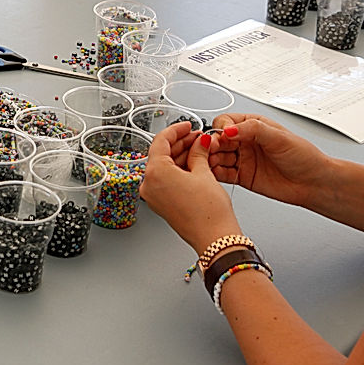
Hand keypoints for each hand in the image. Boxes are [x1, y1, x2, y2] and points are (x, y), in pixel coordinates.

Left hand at [141, 122, 241, 252]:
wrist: (215, 239)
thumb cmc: (209, 212)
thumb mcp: (204, 173)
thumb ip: (198, 152)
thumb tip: (199, 142)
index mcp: (154, 173)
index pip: (161, 141)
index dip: (176, 130)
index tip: (187, 125)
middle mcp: (149, 184)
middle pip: (161, 154)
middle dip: (181, 143)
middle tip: (198, 136)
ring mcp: (153, 195)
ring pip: (164, 167)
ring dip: (181, 156)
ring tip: (200, 148)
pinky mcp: (161, 203)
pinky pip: (166, 180)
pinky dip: (179, 169)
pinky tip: (195, 163)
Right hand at [205, 113, 333, 208]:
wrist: (314, 183)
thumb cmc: (304, 157)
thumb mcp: (279, 137)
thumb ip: (253, 130)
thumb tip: (230, 129)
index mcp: (253, 126)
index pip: (225, 122)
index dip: (220, 129)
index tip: (222, 136)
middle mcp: (245, 142)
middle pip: (218, 140)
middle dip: (212, 145)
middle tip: (212, 150)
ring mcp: (242, 159)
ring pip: (217, 156)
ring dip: (211, 159)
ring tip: (211, 163)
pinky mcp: (241, 176)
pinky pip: (222, 173)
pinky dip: (215, 173)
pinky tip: (214, 173)